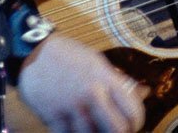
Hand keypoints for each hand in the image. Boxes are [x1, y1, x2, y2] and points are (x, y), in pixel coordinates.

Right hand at [18, 33, 147, 131]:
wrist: (34, 53)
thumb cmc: (68, 55)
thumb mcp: (97, 61)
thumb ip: (119, 80)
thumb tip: (144, 93)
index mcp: (105, 77)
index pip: (133, 110)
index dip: (136, 123)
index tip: (132, 125)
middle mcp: (91, 92)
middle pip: (117, 129)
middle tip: (115, 131)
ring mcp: (72, 105)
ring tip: (92, 127)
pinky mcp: (53, 116)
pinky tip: (74, 128)